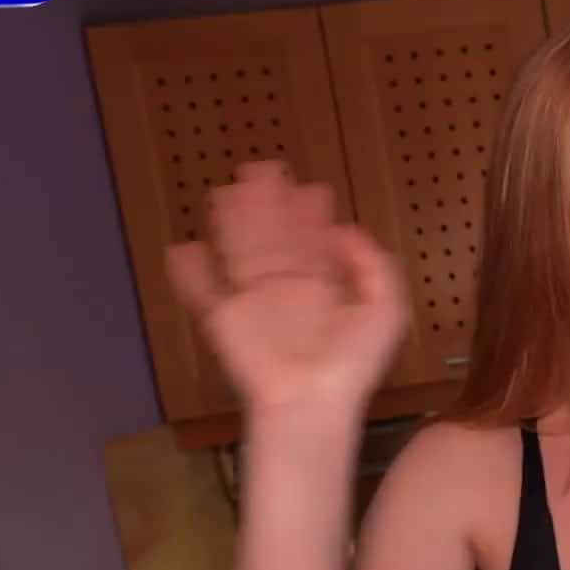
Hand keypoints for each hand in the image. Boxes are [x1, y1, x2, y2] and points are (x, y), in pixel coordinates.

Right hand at [166, 161, 409, 413]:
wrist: (311, 400)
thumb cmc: (352, 364)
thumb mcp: (386, 310)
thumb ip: (374, 266)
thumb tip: (345, 229)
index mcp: (325, 290)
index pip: (314, 243)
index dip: (311, 215)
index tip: (310, 187)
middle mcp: (288, 292)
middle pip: (274, 239)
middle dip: (268, 205)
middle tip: (262, 169)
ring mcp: (254, 304)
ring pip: (240, 252)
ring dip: (233, 222)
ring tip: (226, 190)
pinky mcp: (224, 321)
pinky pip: (203, 292)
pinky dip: (190, 273)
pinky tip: (183, 248)